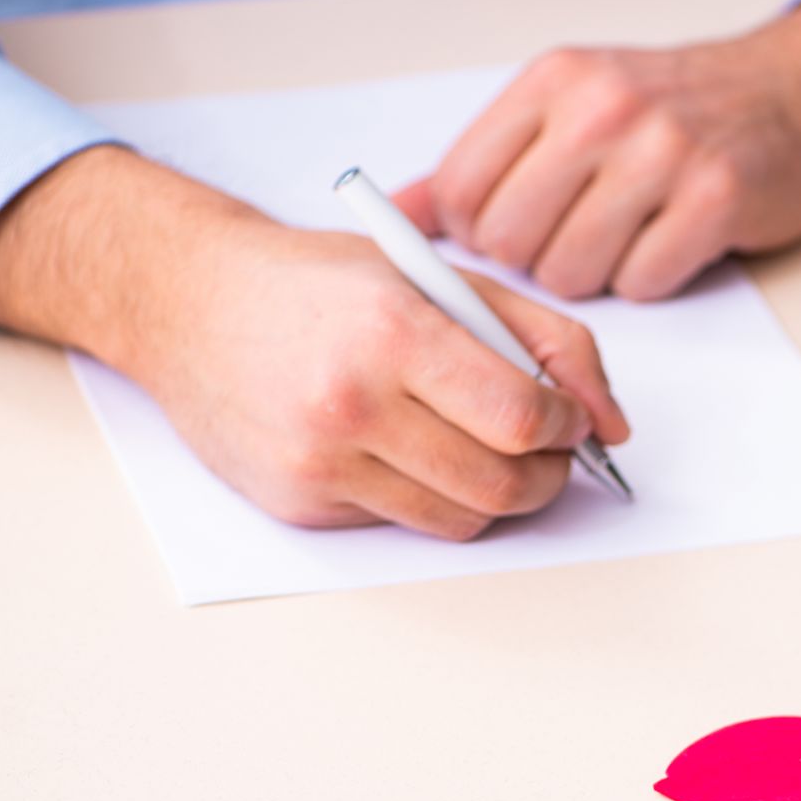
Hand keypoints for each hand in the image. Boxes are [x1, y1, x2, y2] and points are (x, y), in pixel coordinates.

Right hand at [0, 146, 627, 539]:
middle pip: (499, 484)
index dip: (565, 428)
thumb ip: (543, 337)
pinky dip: (431, 499)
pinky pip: (403, 524)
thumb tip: (610, 422)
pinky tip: (413, 453)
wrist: (189, 303)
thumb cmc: (321, 284)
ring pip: (459, 519)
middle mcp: (351, 402)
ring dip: (498, 498)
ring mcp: (319, 463)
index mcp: (394, 331)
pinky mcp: (298, 505)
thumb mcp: (438, 275)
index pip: (519, 416)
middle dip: (548, 477)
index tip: (568, 419)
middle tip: (548, 452)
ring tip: (492, 455)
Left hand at [394, 0, 800, 301]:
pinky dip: (653, 278)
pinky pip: (642, 283)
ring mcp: (662, 151)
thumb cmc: (679, 108)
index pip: (462, 192)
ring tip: (628, 236)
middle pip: (510, 243)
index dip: (480, 234)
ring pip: (571, 273)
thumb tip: (397, 214)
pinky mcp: (716, 199)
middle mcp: (601, 107)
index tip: (516, 229)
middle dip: (537, 260)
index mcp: (553, 81)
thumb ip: (484, 159)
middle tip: (581, 234)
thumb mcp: (570, 105)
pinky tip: (671, 241)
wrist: (798, 93)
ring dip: (596, 274)